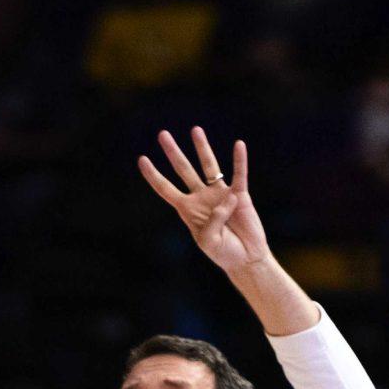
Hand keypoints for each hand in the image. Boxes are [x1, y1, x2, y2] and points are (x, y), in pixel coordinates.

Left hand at [138, 127, 269, 273]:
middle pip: (184, 170)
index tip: (142, 159)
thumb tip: (226, 199)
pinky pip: (239, 174)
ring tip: (195, 130)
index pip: (166, 189)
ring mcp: (220, 194)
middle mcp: (201, 197)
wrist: (247, 258)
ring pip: (209, 166)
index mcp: (188, 210)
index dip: (153, 176)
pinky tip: (239, 145)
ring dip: (202, 148)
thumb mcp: (209, 242)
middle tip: (162, 134)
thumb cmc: (224, 253)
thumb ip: (213, 221)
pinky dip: (239, 160)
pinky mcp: (240, 195)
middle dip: (173, 152)